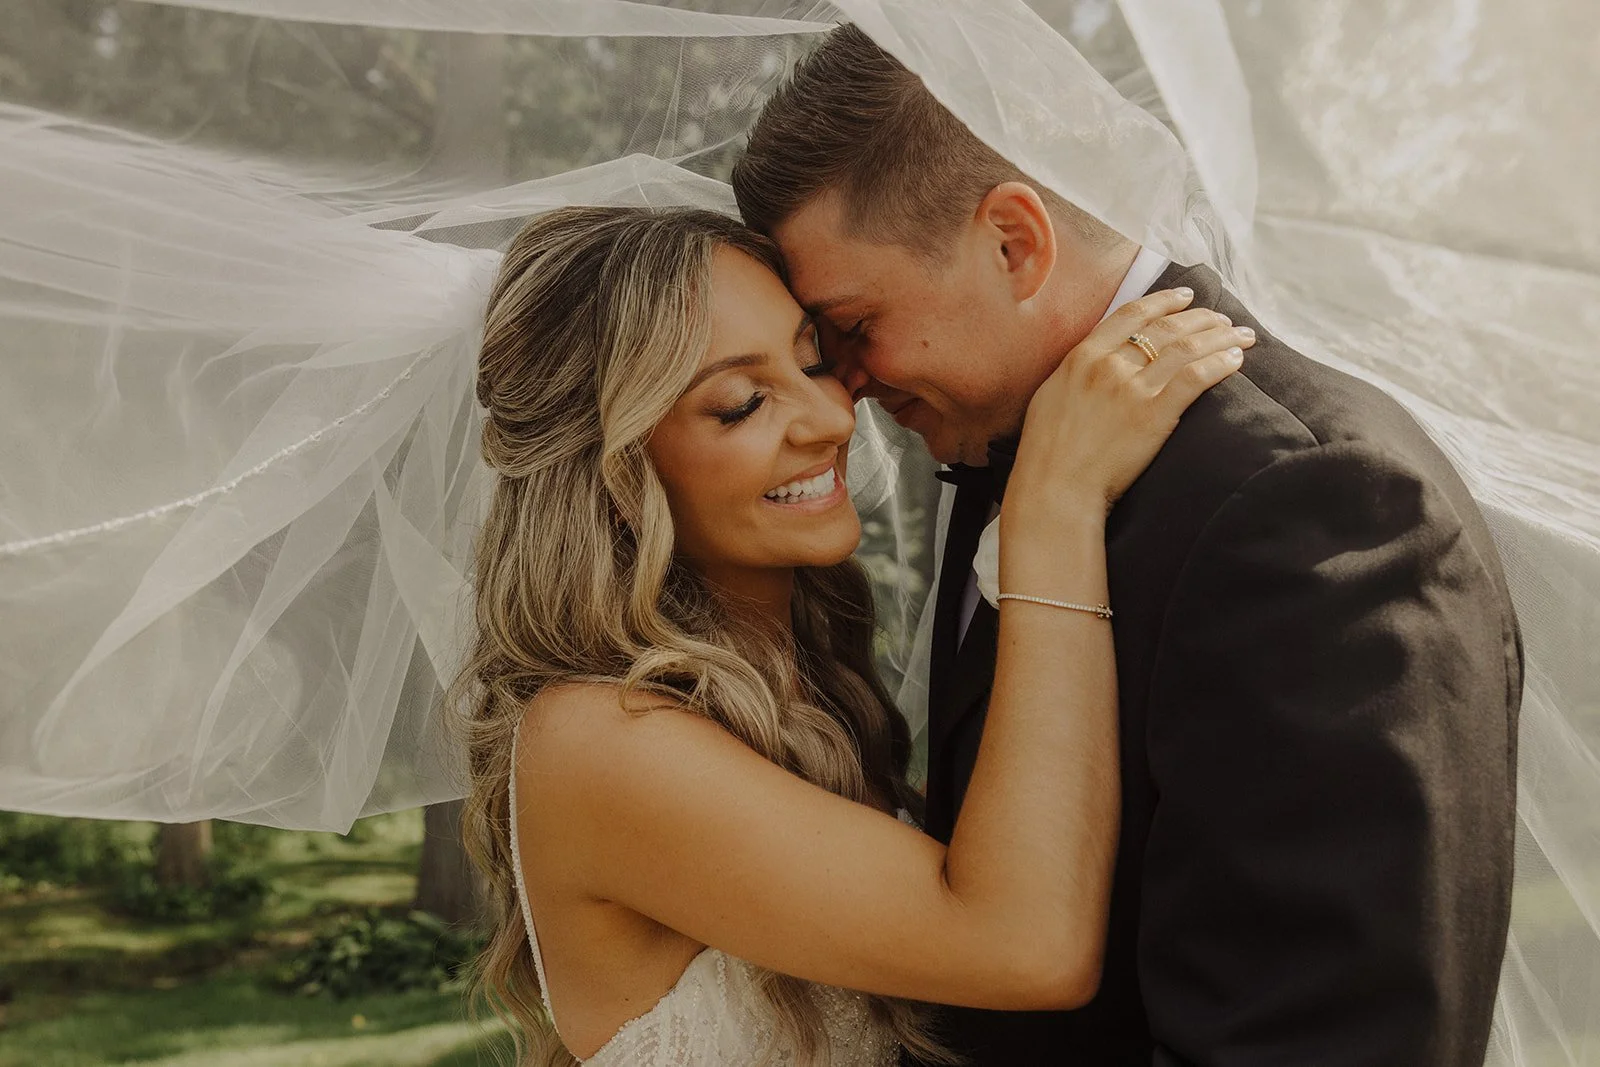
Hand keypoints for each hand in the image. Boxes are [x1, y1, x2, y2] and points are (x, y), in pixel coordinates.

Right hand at [1007, 288, 1251, 519]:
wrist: (1055, 486)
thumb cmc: (1046, 450)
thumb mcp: (1051, 395)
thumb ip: (1077, 372)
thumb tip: (1095, 360)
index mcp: (1082, 357)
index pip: (1132, 314)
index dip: (1165, 301)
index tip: (1187, 296)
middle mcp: (1110, 365)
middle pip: (1166, 328)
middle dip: (1202, 318)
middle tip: (1224, 319)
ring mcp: (1133, 389)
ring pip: (1186, 348)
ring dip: (1220, 338)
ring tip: (1241, 337)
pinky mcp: (1154, 415)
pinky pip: (1195, 378)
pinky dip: (1219, 364)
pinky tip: (1236, 361)